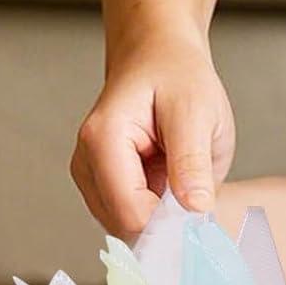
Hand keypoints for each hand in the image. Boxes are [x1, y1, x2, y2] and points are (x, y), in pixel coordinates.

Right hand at [70, 32, 235, 237]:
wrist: (159, 57)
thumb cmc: (177, 77)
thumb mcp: (196, 111)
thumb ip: (192, 160)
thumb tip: (195, 208)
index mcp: (103, 140)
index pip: (131, 214)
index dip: (170, 222)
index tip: (199, 208)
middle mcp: (86, 163)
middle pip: (125, 227)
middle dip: (166, 220)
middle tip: (195, 187)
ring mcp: (90, 177)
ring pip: (128, 228)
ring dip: (162, 214)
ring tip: (179, 174)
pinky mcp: (101, 185)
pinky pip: (131, 217)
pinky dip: (156, 210)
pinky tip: (169, 180)